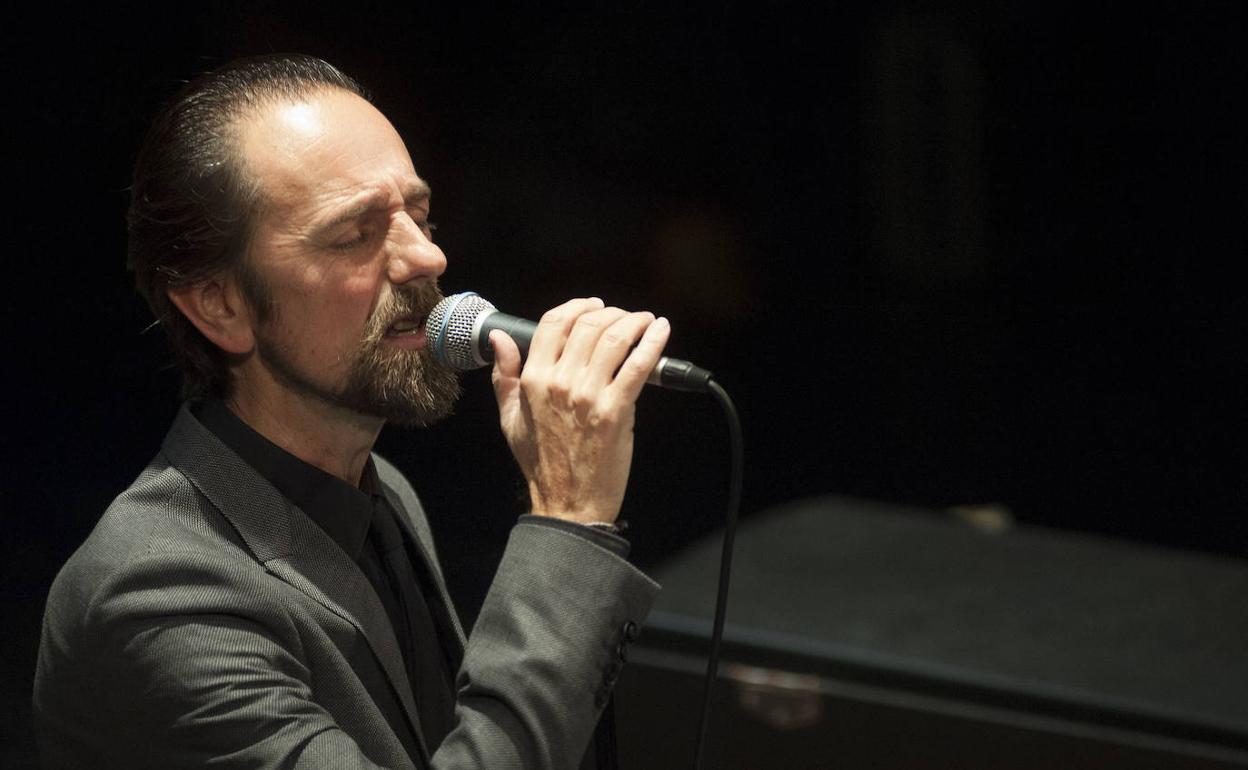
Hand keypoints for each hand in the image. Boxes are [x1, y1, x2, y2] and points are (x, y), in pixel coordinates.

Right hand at [490, 297, 670, 524]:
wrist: (568, 503)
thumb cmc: (541, 464)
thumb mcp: (510, 419)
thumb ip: (504, 377)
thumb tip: (498, 340)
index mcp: (533, 380)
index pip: (553, 323)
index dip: (577, 306)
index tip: (593, 305)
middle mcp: (560, 382)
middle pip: (588, 325)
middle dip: (610, 312)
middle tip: (624, 316)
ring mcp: (589, 395)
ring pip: (614, 338)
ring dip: (634, 321)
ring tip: (645, 321)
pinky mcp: (617, 410)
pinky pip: (638, 365)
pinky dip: (652, 342)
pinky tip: (660, 331)